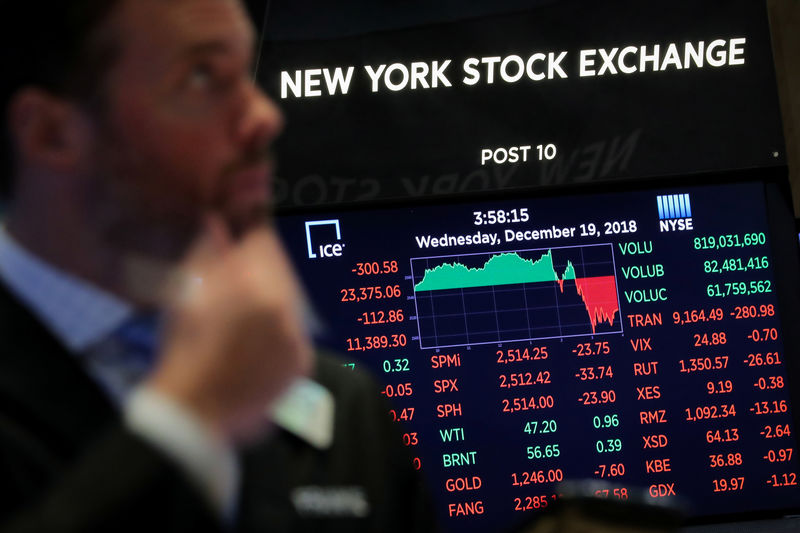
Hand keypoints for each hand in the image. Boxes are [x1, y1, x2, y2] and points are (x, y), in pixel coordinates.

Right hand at [147, 215, 312, 442]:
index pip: (264, 240)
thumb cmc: (183, 347)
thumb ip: (208, 251)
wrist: (194, 411)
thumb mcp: (185, 292)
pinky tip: (256, 341)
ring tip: (245, 314)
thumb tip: (219, 222)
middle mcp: (283, 306)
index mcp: (251, 283)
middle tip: (242, 276)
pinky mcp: (302, 362)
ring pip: (291, 301)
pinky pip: (295, 332)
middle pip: (281, 269)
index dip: (254, 231)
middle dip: (263, 267)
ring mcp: (296, 336)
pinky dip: (280, 331)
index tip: (249, 226)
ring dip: (274, 299)